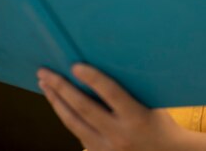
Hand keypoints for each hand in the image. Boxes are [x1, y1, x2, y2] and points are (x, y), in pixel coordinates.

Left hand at [37, 64, 185, 150]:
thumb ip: (129, 89)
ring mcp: (107, 149)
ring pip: (73, 123)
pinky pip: (77, 133)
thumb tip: (105, 63)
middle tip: (45, 72)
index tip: (75, 65)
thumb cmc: (160, 124)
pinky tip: (57, 103)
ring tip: (45, 84)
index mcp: (136, 117)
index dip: (92, 78)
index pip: (110, 93)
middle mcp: (119, 135)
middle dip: (61, 88)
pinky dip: (65, 116)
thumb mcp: (151, 102)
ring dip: (56, 102)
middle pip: (84, 108)